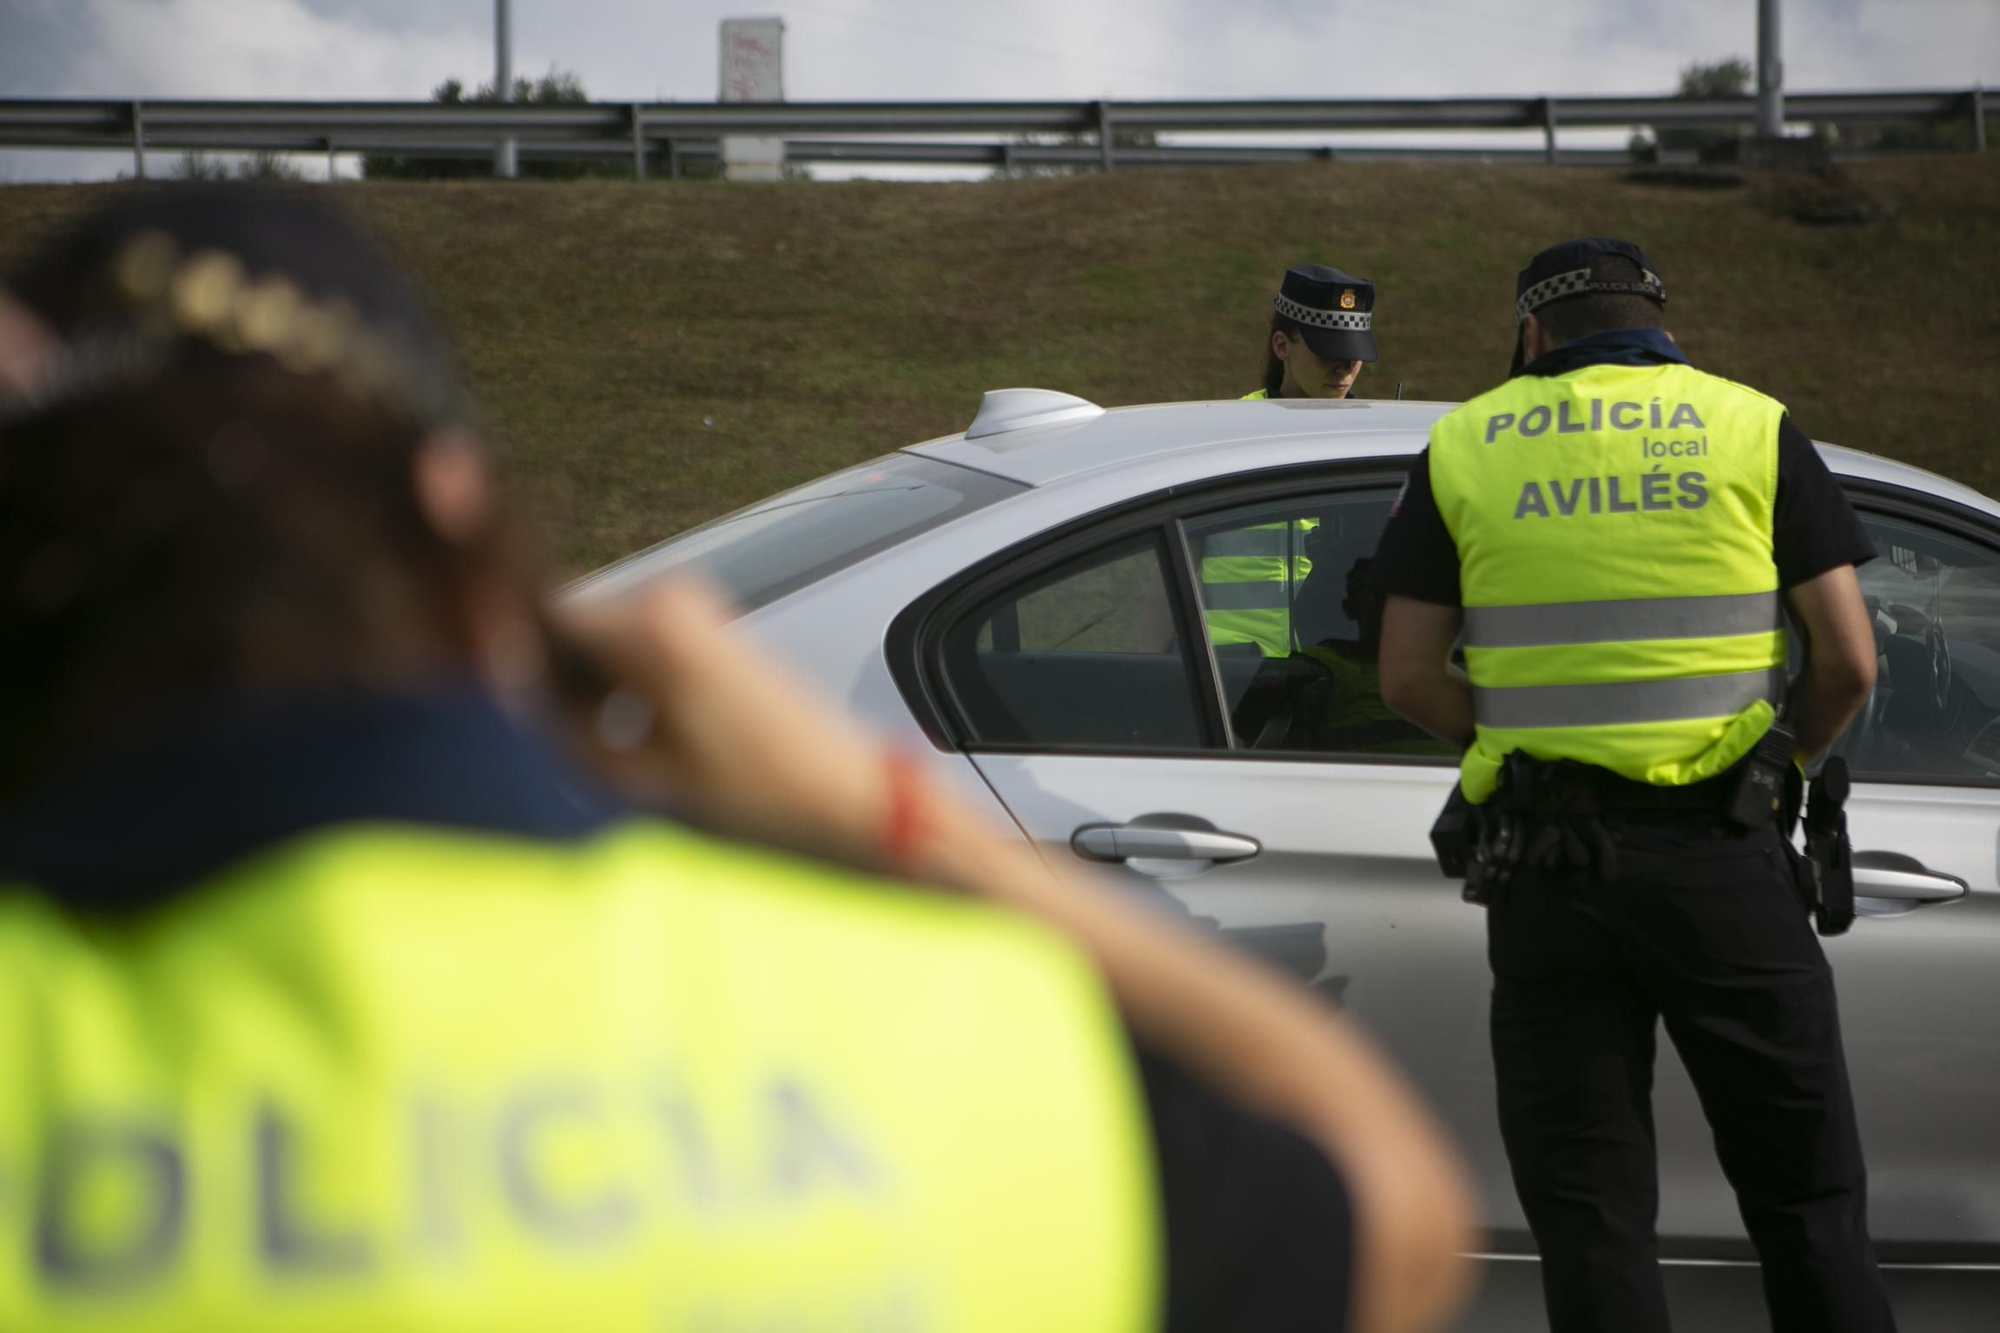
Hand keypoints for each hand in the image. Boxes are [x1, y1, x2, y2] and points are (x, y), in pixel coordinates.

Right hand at [553, 577, 900, 870]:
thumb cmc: (758, 792)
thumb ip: (566, 731)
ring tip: (620, 748)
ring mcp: (692, 604)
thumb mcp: (637, 775)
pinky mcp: (708, 624)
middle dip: (560, 682)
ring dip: (594, 686)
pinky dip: (625, 683)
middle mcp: (669, 595)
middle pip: (571, 630)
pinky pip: (635, 644)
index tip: (518, 712)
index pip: (540, 625)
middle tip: (576, 743)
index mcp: (650, 624)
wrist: (841, 790)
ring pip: (601, 639)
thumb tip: (520, 700)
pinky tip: (646, 735)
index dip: (519, 670)